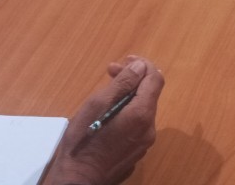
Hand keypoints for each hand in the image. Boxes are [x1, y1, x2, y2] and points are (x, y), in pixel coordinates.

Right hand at [44, 56, 163, 184]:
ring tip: (107, 92)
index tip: (124, 61)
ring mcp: (144, 143)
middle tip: (110, 72)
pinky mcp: (136, 151)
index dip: (142, 65)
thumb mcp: (97, 104)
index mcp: (142, 114)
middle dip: (132, 78)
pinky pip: (138, 124)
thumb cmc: (83, 140)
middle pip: (149, 94)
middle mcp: (149, 129)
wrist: (78, 179)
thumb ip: (122, 83)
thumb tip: (140, 67)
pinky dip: (128, 112)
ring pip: (142, 108)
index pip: (155, 79)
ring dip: (129, 95)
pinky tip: (109, 114)